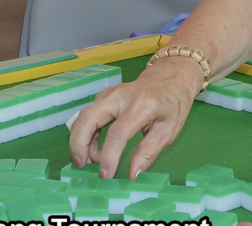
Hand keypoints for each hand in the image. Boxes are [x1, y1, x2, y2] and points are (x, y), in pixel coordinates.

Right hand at [68, 56, 201, 178]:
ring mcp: (110, 93)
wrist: (172, 76)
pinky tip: (95, 146)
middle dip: (78, 144)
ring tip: (92, 159)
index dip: (108, 157)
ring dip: (81, 140)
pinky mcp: (104, 95)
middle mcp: (121, 96)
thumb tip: (132, 175)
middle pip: (88, 118)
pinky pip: (88, 114)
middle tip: (81, 165)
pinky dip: (86, 132)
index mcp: (142, 106)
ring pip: (84, 115)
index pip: (117, 133)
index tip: (106, 176)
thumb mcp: (168, 131)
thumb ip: (148, 153)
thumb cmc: (173, 104)